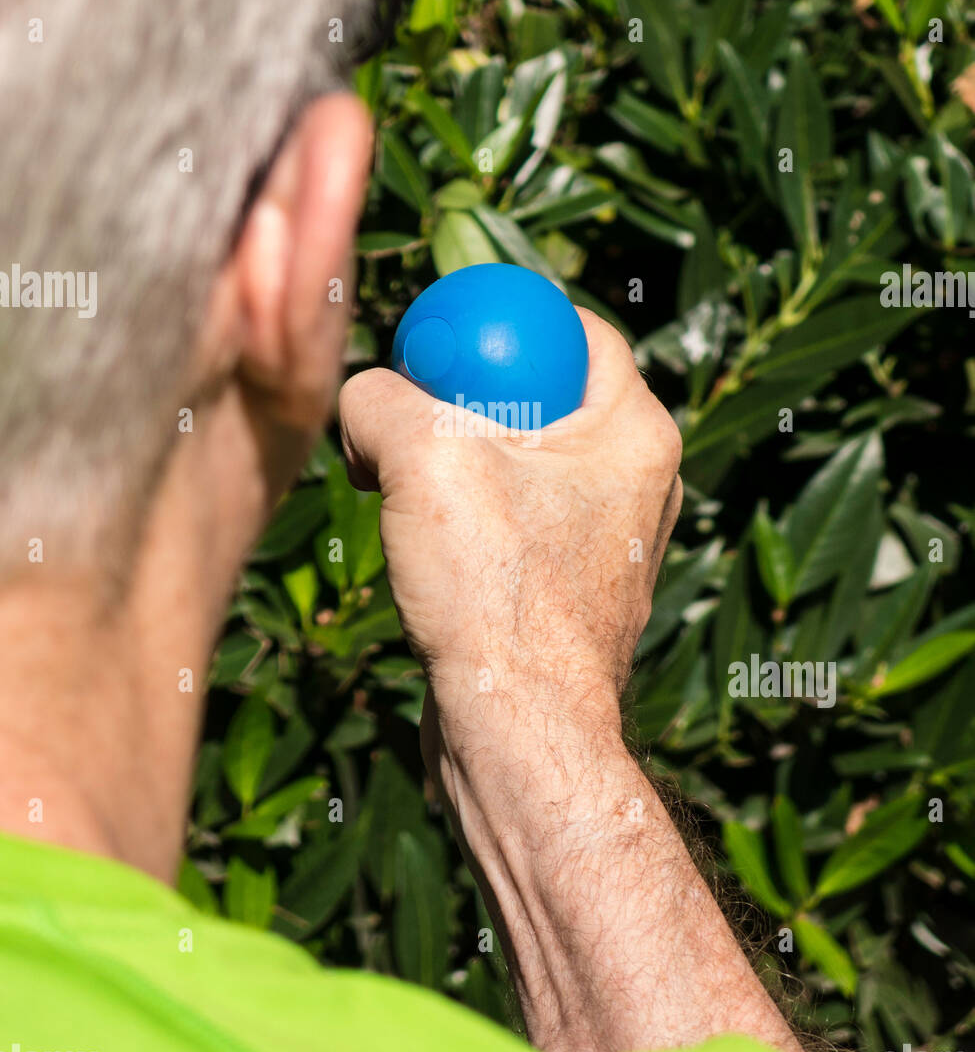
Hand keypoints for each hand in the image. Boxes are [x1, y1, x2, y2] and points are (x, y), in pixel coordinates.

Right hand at [339, 308, 681, 730]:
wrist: (516, 730)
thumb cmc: (495, 593)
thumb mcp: (423, 459)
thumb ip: (381, 398)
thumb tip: (365, 400)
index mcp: (636, 431)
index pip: (582, 331)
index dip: (509, 320)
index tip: (446, 338)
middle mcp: (639, 482)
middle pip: (547, 395)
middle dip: (470, 396)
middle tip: (411, 412)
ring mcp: (610, 540)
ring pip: (525, 461)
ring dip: (460, 462)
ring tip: (407, 489)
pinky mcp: (572, 588)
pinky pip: (518, 519)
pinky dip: (469, 517)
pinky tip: (424, 544)